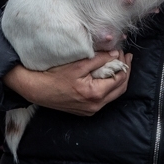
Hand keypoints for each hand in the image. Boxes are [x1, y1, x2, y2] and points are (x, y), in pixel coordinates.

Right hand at [2, 51, 133, 115]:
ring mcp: (90, 110)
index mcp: (95, 94)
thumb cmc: (55, 75)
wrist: (37, 89)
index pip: (119, 79)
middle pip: (120, 89)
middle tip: (126, 58)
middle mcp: (95, 105)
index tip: (124, 52)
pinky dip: (109, 86)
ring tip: (119, 64)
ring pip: (113, 95)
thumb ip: (99, 59)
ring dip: (118, 80)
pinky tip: (107, 75)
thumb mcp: (78, 63)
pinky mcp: (85, 110)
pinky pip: (104, 99)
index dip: (124, 64)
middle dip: (125, 72)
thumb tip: (115, 54)